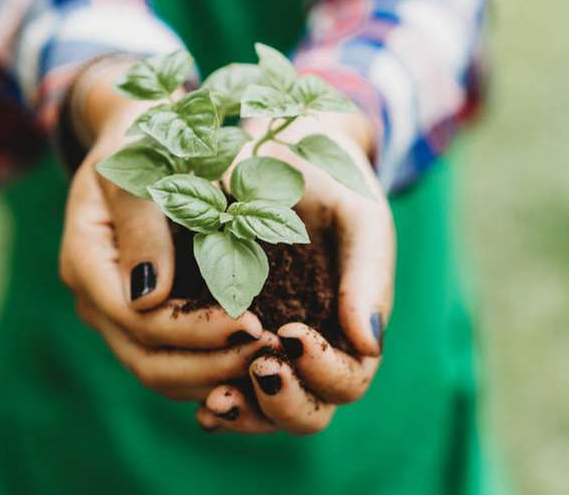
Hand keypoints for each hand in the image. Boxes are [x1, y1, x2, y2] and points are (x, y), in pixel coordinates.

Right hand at [59, 60, 276, 401]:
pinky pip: (173, 361)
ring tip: (267, 361)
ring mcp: (116, 312)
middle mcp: (97, 298)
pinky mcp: (143, 318)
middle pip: (147, 361)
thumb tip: (148, 298)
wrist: (139, 135)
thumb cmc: (142, 139)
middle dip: (210, 363)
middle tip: (268, 352)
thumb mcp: (139, 166)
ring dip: (213, 375)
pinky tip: (252, 358)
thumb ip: (142, 225)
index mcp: (86, 261)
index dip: (196, 331)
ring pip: (159, 372)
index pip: (139, 321)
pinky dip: (211, 367)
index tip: (253, 323)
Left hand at [195, 111, 395, 433]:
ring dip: (243, 412)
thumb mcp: (358, 216)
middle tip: (259, 369)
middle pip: (308, 412)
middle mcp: (313, 352)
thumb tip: (369, 342)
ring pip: (263, 412)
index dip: (325, 371)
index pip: (350, 379)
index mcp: (352, 328)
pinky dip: (214, 398)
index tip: (292, 335)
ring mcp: (271, 353)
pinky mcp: (230, 343)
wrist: (280, 156)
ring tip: (217, 399)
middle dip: (284, 403)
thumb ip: (369, 275)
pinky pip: (226, 386)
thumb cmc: (331, 184)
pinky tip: (198, 393)